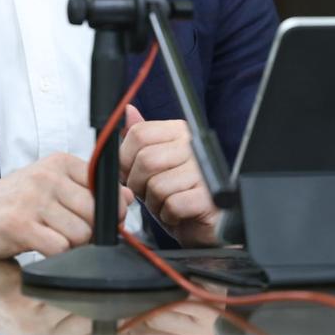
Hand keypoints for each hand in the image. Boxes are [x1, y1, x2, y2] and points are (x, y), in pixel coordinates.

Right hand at [0, 152, 133, 257]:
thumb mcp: (51, 187)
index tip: (98, 222)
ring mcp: (32, 198)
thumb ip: (88, 190)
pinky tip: (39, 248)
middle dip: (90, 233)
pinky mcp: (19, 223)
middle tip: (69, 236)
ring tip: (50, 239)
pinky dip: (54, 256)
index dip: (109, 212)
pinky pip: (58, 248)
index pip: (106, 189)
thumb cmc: (13, 205)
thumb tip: (128, 198)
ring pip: (80, 234)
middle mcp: (47, 175)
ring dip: (70, 246)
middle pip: (95, 214)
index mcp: (59, 162)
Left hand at [119, 104, 220, 246]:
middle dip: (138, 184)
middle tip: (149, 193)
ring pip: (157, 185)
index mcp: (180, 132)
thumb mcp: (155, 164)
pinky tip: (177, 214)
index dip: (125, 158)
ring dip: (154, 203)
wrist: (206, 223)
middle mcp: (194, 146)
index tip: (129, 172)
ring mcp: (204, 171)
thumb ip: (142, 139)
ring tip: (166, 203)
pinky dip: (168, 215)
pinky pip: (172, 205)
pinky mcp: (208, 197)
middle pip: (146, 160)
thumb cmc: (178, 193)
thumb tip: (128, 110)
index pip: (139, 133)